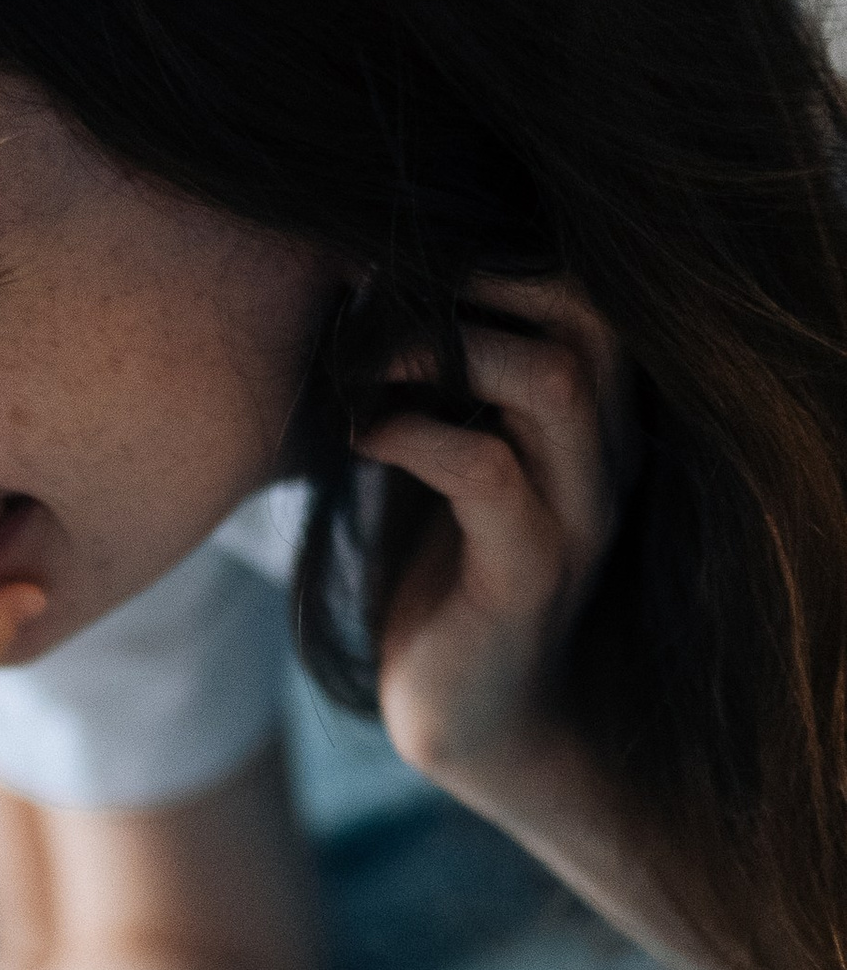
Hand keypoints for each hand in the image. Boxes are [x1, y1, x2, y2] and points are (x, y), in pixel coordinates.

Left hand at [358, 282, 635, 804]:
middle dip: (483, 281)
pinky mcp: (526, 576)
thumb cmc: (445, 571)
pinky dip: (415, 434)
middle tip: (383, 289)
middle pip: (589, 314)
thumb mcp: (452, 454)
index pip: (589, 290)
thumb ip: (444, 377)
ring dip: (444, 351)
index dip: (503, 254)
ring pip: (552, 383)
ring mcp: (576, 516)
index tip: (403, 253)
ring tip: (367, 360)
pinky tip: (363, 434)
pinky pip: (486, 473)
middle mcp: (607, 457)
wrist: (467, 716)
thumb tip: (369, 279)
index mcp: (597, 419)